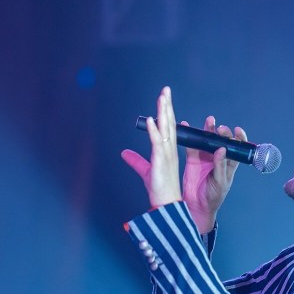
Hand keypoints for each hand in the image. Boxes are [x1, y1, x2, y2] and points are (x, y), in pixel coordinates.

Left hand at [121, 86, 181, 208]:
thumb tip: (124, 153)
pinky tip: (153, 119)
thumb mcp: (145, 170)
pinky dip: (155, 130)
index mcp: (168, 150)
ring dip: (164, 112)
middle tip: (166, 90)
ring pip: (166, 129)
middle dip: (167, 106)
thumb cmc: (159, 188)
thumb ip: (135, 160)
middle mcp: (169, 150)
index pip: (168, 126)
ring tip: (162, 97)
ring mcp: (166, 155)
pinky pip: (158, 143)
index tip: (165, 98)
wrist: (166, 203)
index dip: (166, 112)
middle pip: (169, 123)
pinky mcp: (161, 162)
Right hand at [180, 115, 244, 233]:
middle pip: (221, 140)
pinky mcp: (193, 158)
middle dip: (222, 132)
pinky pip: (192, 145)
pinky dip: (190, 136)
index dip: (239, 138)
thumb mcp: (220, 182)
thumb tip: (222, 149)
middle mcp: (218, 157)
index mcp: (229, 163)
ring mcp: (205, 157)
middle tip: (219, 129)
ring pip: (207, 139)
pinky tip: (187, 126)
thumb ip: (220, 166)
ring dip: (208, 129)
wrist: (197, 206)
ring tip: (209, 121)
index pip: (237, 148)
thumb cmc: (214, 197)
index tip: (237, 131)